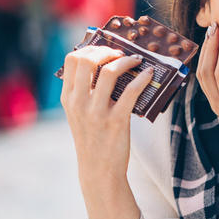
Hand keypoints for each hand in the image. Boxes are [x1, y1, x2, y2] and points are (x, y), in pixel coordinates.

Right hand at [60, 45, 153, 197]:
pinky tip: (149, 74)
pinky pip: (130, 91)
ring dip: (126, 61)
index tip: (106, 49)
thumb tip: (105, 65)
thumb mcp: (79, 115)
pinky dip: (142, 79)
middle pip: (87, 60)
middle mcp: (79, 102)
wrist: (99, 170)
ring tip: (137, 61)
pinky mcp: (116, 120)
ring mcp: (96, 111)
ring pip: (109, 72)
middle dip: (107, 50)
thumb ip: (85, 93)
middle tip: (121, 54)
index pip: (72, 60)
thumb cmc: (93, 139)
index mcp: (68, 98)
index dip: (91, 47)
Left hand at [196, 23, 218, 185]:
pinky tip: (212, 45)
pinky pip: (205, 77)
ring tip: (212, 31)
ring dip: (206, 51)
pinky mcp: (216, 100)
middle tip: (217, 26)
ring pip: (202, 74)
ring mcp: (216, 103)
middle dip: (210, 47)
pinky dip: (206, 59)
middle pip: (206, 72)